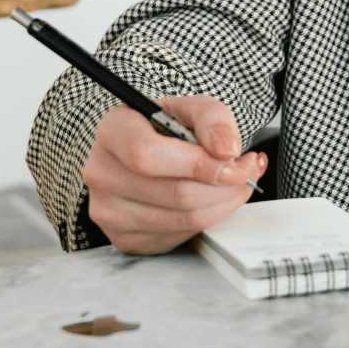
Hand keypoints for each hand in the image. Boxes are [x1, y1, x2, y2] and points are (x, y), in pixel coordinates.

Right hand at [83, 95, 267, 253]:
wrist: (143, 155)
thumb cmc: (165, 130)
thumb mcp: (190, 108)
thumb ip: (212, 118)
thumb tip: (226, 149)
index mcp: (112, 131)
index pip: (148, 155)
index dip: (198, 163)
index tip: (234, 160)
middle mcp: (101, 172)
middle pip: (176, 193)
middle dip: (225, 185)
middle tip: (246, 170)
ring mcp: (108, 211)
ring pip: (184, 219)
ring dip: (224, 203)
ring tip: (236, 182)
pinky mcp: (124, 238)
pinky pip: (180, 235)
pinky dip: (207, 219)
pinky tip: (212, 199)